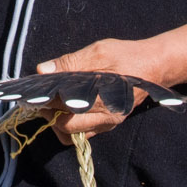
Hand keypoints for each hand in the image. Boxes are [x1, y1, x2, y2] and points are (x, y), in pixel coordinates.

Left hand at [37, 38, 156, 145]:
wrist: (154, 65)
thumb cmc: (127, 56)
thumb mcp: (98, 52)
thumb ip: (71, 62)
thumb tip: (43, 70)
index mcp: (104, 104)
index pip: (65, 113)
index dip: (45, 102)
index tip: (32, 93)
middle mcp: (106, 120)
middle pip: (66, 130)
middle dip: (49, 114)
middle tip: (40, 97)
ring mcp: (107, 125)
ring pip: (72, 134)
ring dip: (57, 120)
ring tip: (51, 100)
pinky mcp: (107, 124)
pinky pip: (82, 131)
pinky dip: (69, 121)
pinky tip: (64, 103)